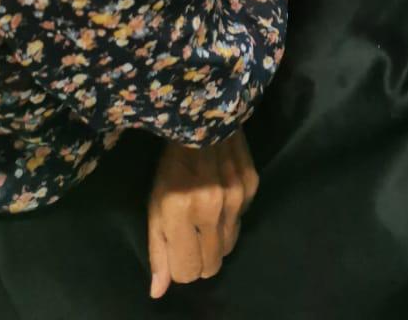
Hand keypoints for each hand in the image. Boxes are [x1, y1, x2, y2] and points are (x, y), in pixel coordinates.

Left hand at [147, 132, 258, 299]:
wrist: (203, 117)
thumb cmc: (172, 165)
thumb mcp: (155, 205)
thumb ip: (158, 249)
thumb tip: (159, 290)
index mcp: (182, 213)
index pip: (188, 271)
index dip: (180, 266)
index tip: (177, 249)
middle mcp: (213, 208)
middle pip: (212, 266)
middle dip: (200, 258)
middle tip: (191, 236)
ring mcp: (237, 196)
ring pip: (229, 246)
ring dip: (216, 239)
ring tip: (205, 215)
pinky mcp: (253, 185)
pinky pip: (242, 220)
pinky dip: (230, 216)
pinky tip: (221, 194)